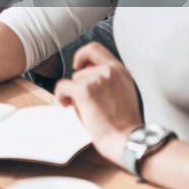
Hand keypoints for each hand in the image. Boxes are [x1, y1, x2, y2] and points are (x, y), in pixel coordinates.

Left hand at [53, 42, 142, 164]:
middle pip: (80, 67)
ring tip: (83, 109)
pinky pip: (62, 86)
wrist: (128, 140)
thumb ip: (108, 79)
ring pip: (73, 80)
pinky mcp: (85, 90)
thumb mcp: (123, 92)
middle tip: (76, 94)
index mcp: (120, 70)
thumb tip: (84, 75)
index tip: (77, 66)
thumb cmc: (124, 124)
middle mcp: (110, 71)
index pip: (95, 48)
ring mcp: (97, 79)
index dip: (81, 55)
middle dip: (76, 82)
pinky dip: (61, 96)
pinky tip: (67, 105)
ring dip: (73, 93)